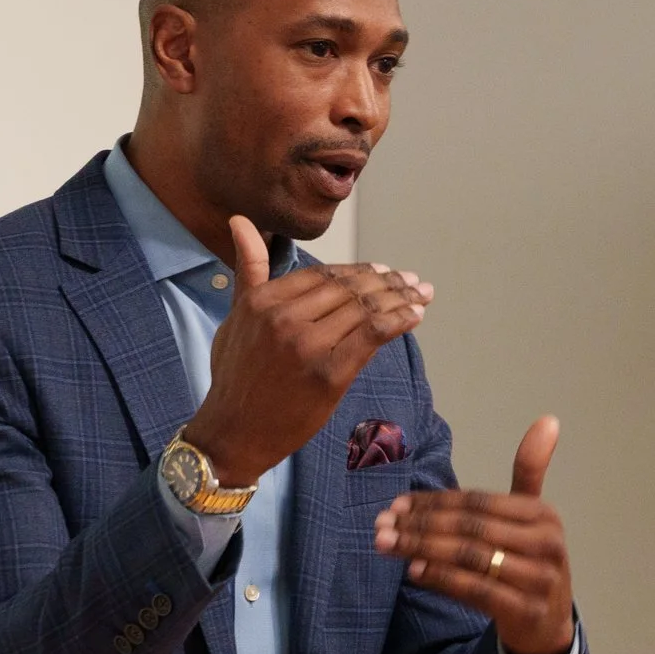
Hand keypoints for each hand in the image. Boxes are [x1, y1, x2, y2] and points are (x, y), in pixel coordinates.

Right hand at [178, 217, 430, 485]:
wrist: (233, 432)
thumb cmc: (235, 376)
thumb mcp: (235, 317)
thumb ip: (248, 270)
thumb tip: (240, 220)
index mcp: (264, 300)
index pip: (324, 275)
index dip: (359, 271)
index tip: (383, 271)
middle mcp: (285, 318)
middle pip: (349, 289)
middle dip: (387, 281)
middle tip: (411, 282)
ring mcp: (308, 345)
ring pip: (365, 308)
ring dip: (400, 298)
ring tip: (420, 295)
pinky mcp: (329, 374)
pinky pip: (373, 336)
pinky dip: (399, 321)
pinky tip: (414, 316)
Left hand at [374, 416, 575, 653]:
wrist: (548, 626)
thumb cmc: (529, 563)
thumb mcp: (532, 519)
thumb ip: (529, 473)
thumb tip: (548, 419)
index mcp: (542, 515)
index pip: (477, 502)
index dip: (434, 502)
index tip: (395, 504)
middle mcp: (546, 544)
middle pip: (470, 527)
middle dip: (420, 525)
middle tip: (380, 524)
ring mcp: (539, 579)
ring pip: (469, 557)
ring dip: (421, 549)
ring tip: (387, 544)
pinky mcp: (526, 611)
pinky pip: (475, 590)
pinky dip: (441, 578)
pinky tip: (413, 570)